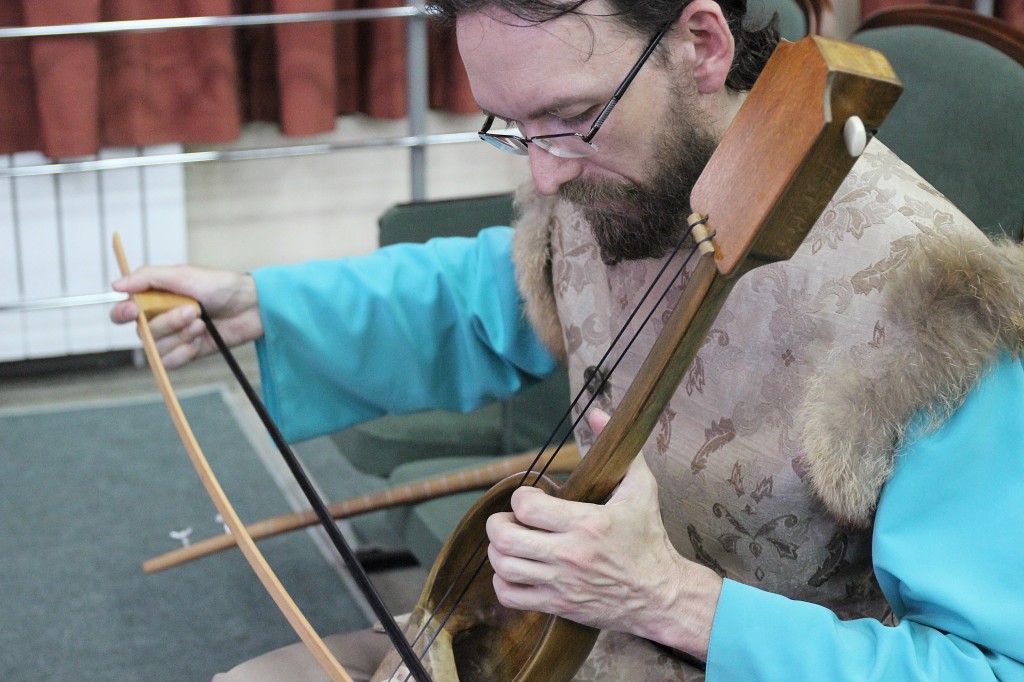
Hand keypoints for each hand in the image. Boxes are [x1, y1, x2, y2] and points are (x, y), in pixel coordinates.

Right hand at [110, 265, 261, 368]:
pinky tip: (201, 338)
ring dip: (181, 335)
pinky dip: (186, 351)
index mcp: (153, 299)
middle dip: (168, 322)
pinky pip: (171, 362)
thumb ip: (148, 277)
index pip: (123, 312)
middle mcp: (159, 319)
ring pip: (157, 348)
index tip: (134, 310)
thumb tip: (116, 285)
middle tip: (193, 310)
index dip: (123, 313)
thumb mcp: (183, 274)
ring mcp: (173, 337)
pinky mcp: (186, 353)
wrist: (250, 306)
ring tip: (202, 322)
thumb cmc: (219, 285)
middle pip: (143, 332)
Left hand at [485, 410, 722, 658]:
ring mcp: (562, 583)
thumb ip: (620, 450)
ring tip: (511, 542)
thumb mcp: (642, 488)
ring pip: (504, 567)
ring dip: (499, 551)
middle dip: (498, 523)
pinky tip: (516, 570)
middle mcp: (570, 555)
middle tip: (509, 519)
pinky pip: (511, 597)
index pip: (527, 507)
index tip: (532, 498)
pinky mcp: (558, 605)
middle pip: (506, 537)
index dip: (521, 497)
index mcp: (587, 523)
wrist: (662, 595)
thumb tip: (599, 413)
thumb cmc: (649, 539)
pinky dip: (504, 583)